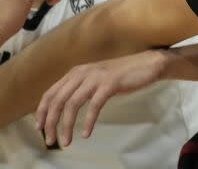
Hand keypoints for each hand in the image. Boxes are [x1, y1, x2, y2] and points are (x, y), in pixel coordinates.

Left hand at [35, 49, 168, 147]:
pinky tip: (87, 134)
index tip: (40, 128)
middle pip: (57, 100)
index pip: (50, 93)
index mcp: (76, 72)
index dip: (42, 112)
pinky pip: (94, 106)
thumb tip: (64, 107)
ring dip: (66, 126)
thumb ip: (80, 87)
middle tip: (50, 140)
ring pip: (72, 104)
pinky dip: (88, 122)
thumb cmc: (122, 74)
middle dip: (50, 123)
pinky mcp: (109, 84)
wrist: (147, 64)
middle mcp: (82, 73)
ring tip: (66, 141)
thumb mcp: (95, 78)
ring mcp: (96, 77)